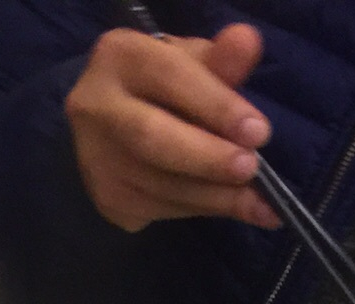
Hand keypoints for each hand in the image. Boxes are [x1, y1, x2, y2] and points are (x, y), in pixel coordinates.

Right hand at [65, 23, 279, 232]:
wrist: (119, 126)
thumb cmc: (165, 87)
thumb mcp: (193, 65)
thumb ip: (221, 62)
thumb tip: (247, 42)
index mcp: (120, 57)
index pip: (169, 77)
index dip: (216, 106)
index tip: (258, 131)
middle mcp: (96, 106)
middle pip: (153, 138)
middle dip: (208, 158)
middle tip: (251, 169)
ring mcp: (96, 159)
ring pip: (160, 185)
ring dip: (215, 195)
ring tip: (257, 200)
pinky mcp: (107, 199)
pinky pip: (160, 211)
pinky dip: (202, 210)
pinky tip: (233, 207)